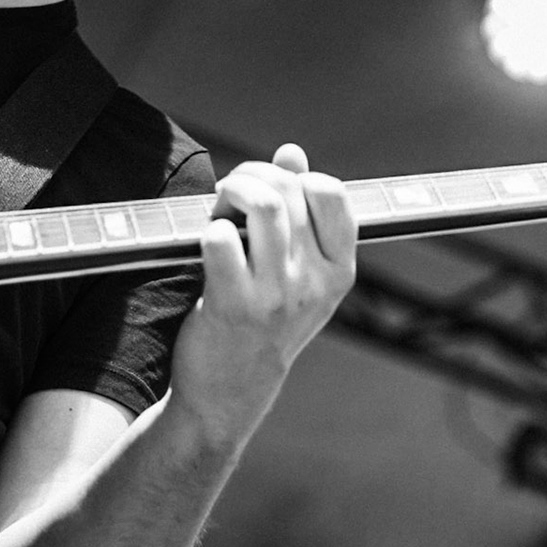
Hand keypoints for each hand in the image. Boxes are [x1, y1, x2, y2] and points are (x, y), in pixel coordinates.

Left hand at [169, 143, 356, 445]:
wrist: (230, 393)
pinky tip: (207, 244)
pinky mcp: (234, 304)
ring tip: (219, 212)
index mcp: (339, 271)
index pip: (332, 192)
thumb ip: (300, 212)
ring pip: (260, 204)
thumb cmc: (263, 323)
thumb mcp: (298, 274)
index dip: (295, 177)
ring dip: (228, 193)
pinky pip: (220, 238)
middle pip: (287, 190)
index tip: (273, 191)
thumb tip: (292, 154)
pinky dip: (207, 229)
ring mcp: (277, 295)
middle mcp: (315, 282)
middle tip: (229, 197)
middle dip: (249, 177)